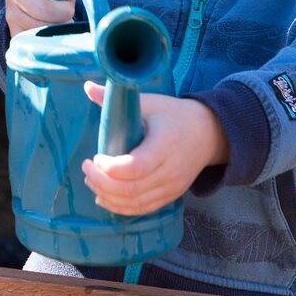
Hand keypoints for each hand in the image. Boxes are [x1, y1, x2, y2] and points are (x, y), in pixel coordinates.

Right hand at [3, 0, 77, 37]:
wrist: (29, 4)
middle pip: (45, 9)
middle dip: (64, 11)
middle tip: (68, 10)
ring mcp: (12, 18)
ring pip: (45, 29)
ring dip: (59, 27)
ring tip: (59, 21)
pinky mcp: (15, 36)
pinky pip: (40, 43)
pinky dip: (52, 40)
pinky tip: (52, 33)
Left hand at [80, 81, 228, 215]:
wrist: (209, 134)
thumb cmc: (174, 115)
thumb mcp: (149, 102)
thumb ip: (117, 99)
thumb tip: (87, 87)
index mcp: (165, 145)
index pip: (136, 167)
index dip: (111, 167)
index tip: (96, 156)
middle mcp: (170, 170)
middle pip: (132, 189)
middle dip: (102, 182)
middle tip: (87, 168)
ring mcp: (172, 187)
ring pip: (135, 202)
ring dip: (107, 196)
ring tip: (91, 180)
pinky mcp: (171, 196)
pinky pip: (143, 208)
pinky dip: (121, 207)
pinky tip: (104, 197)